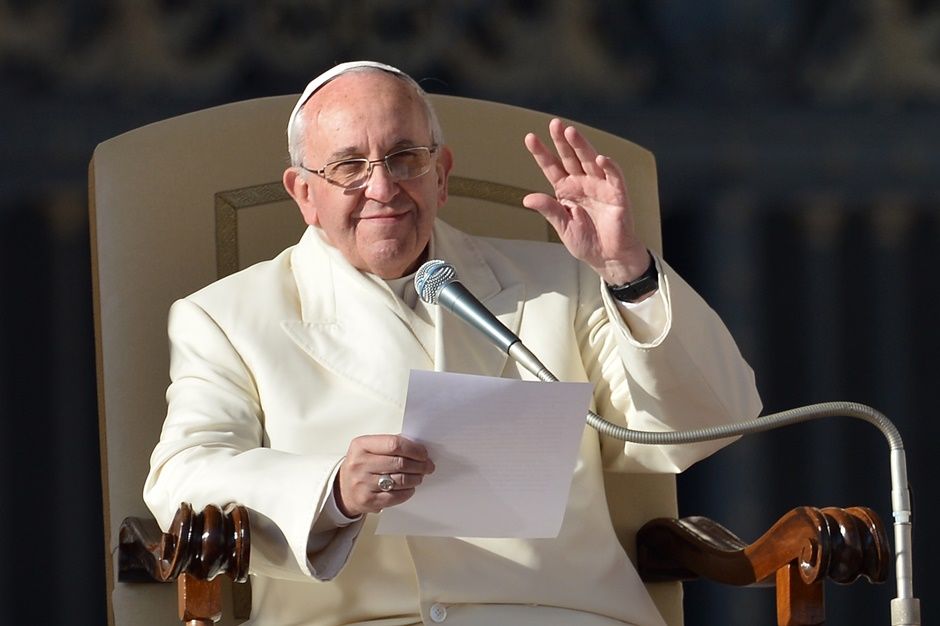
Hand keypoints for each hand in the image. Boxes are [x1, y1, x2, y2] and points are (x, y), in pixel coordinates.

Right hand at [335, 434, 434, 516]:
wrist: (343, 489)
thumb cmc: (361, 465)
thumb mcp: (369, 448)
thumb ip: (390, 444)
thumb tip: (418, 447)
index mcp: (361, 445)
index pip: (394, 444)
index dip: (414, 449)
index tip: (424, 453)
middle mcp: (359, 464)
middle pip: (399, 463)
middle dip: (419, 465)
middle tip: (427, 466)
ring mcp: (362, 483)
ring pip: (400, 480)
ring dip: (416, 478)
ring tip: (420, 476)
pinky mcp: (368, 500)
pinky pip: (396, 496)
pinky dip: (408, 492)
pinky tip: (410, 488)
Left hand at [523, 118, 650, 284]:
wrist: (608, 257)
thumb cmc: (586, 241)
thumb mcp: (562, 226)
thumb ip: (549, 209)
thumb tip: (528, 198)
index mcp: (566, 189)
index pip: (552, 166)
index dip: (542, 153)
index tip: (530, 138)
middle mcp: (582, 183)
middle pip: (570, 157)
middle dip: (562, 141)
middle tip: (554, 124)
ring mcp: (600, 186)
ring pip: (590, 161)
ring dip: (582, 146)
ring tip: (571, 132)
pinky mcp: (617, 194)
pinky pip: (613, 177)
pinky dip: (609, 167)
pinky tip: (601, 158)